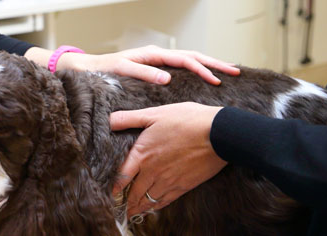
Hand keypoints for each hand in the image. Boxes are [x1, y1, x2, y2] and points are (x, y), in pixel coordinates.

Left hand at [96, 45, 238, 84]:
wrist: (90, 67)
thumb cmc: (104, 70)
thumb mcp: (122, 71)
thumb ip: (143, 73)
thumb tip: (167, 79)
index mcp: (153, 54)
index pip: (184, 59)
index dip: (202, 68)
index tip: (217, 79)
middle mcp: (158, 55)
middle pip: (193, 56)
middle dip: (214, 63)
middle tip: (236, 71)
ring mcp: (159, 60)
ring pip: (190, 60)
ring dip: (209, 65)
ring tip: (228, 72)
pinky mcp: (157, 67)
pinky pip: (183, 67)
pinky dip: (197, 69)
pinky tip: (207, 77)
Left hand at [109, 103, 226, 216]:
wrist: (218, 133)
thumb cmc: (186, 119)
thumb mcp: (154, 113)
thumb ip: (129, 118)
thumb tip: (109, 120)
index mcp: (143, 153)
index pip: (122, 176)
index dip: (115, 187)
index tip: (110, 194)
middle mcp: (153, 171)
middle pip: (134, 192)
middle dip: (125, 202)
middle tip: (119, 209)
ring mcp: (169, 180)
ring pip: (149, 199)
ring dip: (138, 207)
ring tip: (132, 212)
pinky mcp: (184, 186)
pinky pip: (166, 201)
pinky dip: (156, 206)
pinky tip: (152, 207)